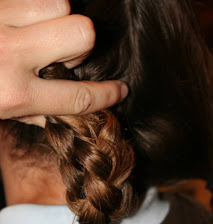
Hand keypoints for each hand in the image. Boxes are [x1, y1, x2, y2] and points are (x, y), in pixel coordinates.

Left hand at [0, 0, 127, 125]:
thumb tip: (75, 111)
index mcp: (15, 94)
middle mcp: (11, 55)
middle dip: (82, 45)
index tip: (120, 90)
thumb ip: (40, 113)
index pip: (79, 97)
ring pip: (61, 5)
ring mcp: (2, 23)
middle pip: (82, 33)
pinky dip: (38, 8)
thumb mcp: (6, 112)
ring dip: (58, 20)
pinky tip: (25, 24)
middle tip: (62, 54)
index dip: (107, 95)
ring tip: (39, 36)